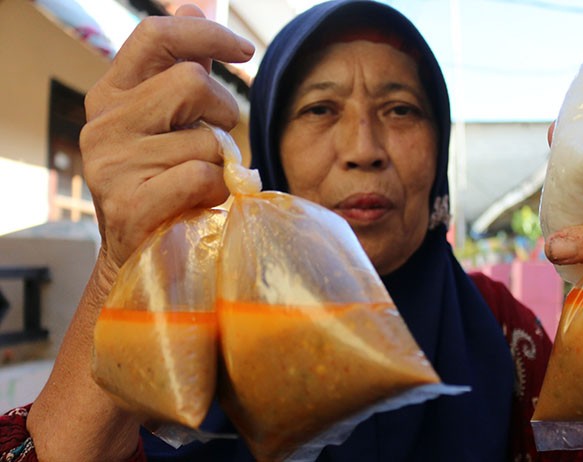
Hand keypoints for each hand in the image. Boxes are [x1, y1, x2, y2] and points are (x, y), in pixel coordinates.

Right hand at [80, 5, 253, 270]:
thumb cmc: (162, 179)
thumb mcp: (168, 119)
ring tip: (203, 180)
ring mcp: (112, 165)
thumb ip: (182, 65)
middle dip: (223, 113)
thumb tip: (197, 3)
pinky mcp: (130, 205)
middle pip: (192, 82)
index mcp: (112, 93)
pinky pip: (202, 177)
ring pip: (205, 139)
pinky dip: (218, 190)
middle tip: (216, 142)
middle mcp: (104, 123)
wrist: (140, 250)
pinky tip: (203, 201)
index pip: (155, 35)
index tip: (244, 49)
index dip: (206, 33)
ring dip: (222, 162)